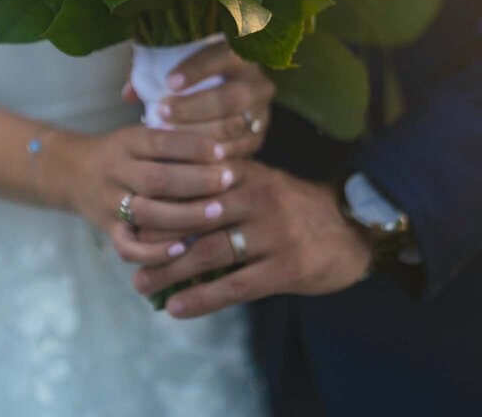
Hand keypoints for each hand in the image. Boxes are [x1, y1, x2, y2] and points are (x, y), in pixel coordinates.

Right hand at [38, 126, 241, 265]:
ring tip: (218, 212)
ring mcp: (109, 203)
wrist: (70, 172)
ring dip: (185, 215)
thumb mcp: (138, 136)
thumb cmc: (121, 153)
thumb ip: (171, 142)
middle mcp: (115, 171)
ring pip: (146, 213)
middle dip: (196, 181)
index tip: (222, 152)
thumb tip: (222, 150)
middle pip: (156, 179)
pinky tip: (183, 249)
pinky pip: (128, 247)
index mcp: (126, 142)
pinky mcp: (107, 231)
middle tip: (229, 181)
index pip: (160, 141)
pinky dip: (155, 251)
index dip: (192, 146)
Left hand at [123, 41, 275, 159]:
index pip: (221, 57)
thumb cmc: (191, 78)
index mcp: (238, 55)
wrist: (227, 93)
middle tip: (161, 114)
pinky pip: (240, 149)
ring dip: (200, 135)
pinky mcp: (259, 136)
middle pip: (230, 97)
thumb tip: (127, 95)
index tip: (169, 82)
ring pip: (235, 126)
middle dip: (194, 108)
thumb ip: (151, 76)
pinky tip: (188, 158)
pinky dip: (214, 156)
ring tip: (169, 138)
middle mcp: (256, 82)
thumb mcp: (175, 68)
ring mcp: (262, 111)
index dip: (196, 69)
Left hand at [129, 162, 373, 317]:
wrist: (358, 228)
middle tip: (124, 250)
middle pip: (194, 216)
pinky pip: (235, 286)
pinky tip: (177, 306)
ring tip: (141, 282)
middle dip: (155, 236)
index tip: (129, 212)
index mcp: (250, 174)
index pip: (195, 181)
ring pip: (209, 252)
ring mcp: (274, 234)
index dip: (160, 198)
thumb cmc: (302, 208)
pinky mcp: (286, 268)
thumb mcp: (267, 183)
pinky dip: (201, 298)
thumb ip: (228, 187)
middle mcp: (259, 199)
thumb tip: (176, 202)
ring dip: (170, 271)